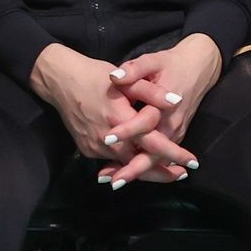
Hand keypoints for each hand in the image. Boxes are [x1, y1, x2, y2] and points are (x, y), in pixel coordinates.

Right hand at [29, 43, 192, 185]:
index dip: (173, 154)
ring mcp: (94, 147)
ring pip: (125, 165)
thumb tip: (177, 100)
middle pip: (140, 163)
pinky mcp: (86, 149)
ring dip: (146, 170)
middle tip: (182, 175)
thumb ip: (152, 92)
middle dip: (163, 172)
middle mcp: (107, 139)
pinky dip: (126, 165)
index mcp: (120, 119)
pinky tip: (139, 165)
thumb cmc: (95, 76)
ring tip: (167, 173)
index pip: (152, 143)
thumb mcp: (127, 79)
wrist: (60, 81)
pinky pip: (111, 161)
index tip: (191, 163)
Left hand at [100, 34, 223, 184]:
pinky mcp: (175, 136)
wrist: (198, 68)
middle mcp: (172, 124)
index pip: (145, 122)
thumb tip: (115, 76)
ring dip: (138, 172)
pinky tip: (125, 172)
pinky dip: (144, 167)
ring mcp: (175, 133)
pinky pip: (160, 157)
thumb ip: (134, 69)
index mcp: (164, 105)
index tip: (108, 138)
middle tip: (114, 181)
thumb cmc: (171, 64)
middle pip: (154, 152)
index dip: (127, 130)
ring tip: (115, 181)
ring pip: (157, 159)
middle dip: (134, 168)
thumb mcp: (152, 60)